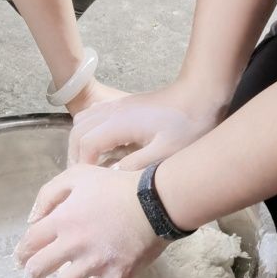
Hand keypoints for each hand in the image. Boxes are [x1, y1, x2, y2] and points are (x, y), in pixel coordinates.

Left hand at [14, 164, 166, 277]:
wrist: (154, 200)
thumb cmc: (114, 185)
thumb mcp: (76, 175)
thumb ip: (49, 194)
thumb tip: (32, 219)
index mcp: (62, 220)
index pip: (29, 243)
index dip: (21, 254)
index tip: (20, 260)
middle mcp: (73, 244)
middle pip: (38, 269)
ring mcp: (96, 263)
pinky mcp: (118, 276)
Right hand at [68, 82, 221, 169]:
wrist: (200, 95)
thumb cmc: (187, 125)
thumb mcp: (166, 152)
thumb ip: (136, 165)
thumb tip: (111, 177)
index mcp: (119, 122)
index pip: (86, 144)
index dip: (82, 165)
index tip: (88, 183)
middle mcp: (112, 111)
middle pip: (77, 130)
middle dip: (75, 154)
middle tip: (83, 176)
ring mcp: (117, 105)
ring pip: (83, 120)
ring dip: (80, 141)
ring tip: (89, 162)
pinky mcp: (124, 104)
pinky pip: (93, 114)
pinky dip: (88, 130)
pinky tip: (102, 144)